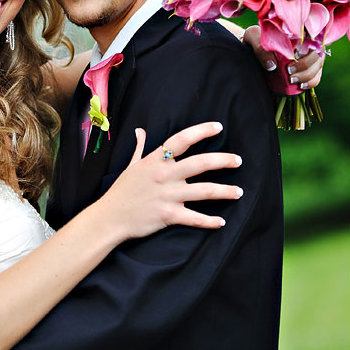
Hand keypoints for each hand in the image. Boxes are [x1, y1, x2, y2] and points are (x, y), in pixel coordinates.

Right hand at [103, 122, 242, 239]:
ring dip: (225, 191)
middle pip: (200, 163)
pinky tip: (221, 222)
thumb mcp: (130, 166)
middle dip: (223, 160)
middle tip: (238, 160)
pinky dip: (209, 221)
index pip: (181, 140)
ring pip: (204, 191)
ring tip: (239, 192)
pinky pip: (194, 218)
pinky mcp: (168, 215)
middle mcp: (164, 175)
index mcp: (155, 161)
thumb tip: (140, 130)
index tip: (218, 127)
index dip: (201, 131)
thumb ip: (140, 148)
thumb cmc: (121, 191)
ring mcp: (167, 196)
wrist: (109, 218)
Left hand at [244, 25, 324, 88]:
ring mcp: (310, 55)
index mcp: (298, 29)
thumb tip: (272, 65)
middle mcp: (308, 41)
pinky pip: (316, 76)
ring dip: (307, 75)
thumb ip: (260, 48)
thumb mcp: (253, 38)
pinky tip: (300, 85)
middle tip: (289, 72)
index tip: (294, 57)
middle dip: (305, 65)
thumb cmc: (256, 38)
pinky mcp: (308, 68)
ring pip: (318, 65)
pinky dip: (311, 82)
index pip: (312, 36)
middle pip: (317, 53)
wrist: (253, 48)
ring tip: (291, 80)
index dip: (307, 48)